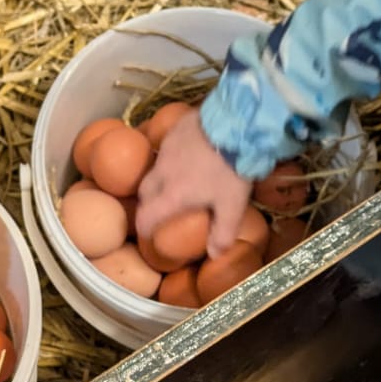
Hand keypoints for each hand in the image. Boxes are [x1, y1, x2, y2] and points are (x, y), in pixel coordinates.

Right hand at [133, 109, 253, 251]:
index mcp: (173, 195)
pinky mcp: (175, 131)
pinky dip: (172, 158)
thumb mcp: (232, 205)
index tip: (147, 234)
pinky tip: (187, 156)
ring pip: (154, 168)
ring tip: (173, 182)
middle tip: (157, 209)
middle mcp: (163, 172)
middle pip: (144, 191)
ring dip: (159, 179)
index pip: (147, 216)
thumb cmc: (231, 169)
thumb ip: (222, 232)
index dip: (144, 228)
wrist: (236, 125)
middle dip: (147, 203)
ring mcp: (167, 149)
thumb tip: (214, 256)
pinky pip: (167, 148)